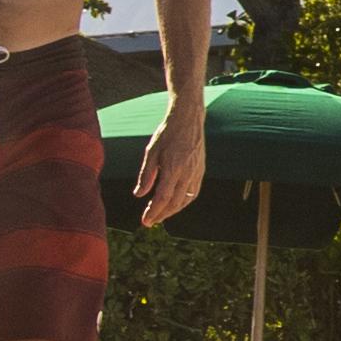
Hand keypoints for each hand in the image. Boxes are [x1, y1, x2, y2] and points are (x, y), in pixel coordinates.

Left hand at [139, 93, 209, 227]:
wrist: (188, 119)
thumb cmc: (167, 133)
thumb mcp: (151, 151)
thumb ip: (146, 174)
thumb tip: (139, 194)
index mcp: (173, 167)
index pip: (163, 197)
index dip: (154, 212)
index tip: (145, 221)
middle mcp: (187, 173)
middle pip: (175, 203)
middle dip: (161, 215)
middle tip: (149, 222)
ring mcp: (196, 172)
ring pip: (186, 200)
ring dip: (173, 211)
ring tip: (161, 215)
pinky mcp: (201, 170)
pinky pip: (194, 192)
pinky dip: (184, 202)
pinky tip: (176, 204)